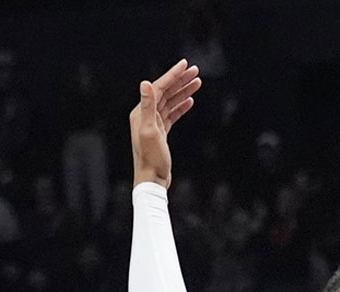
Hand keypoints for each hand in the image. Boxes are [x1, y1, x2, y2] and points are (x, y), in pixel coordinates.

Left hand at [129, 59, 202, 188]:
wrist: (152, 180)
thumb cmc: (151, 159)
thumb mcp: (150, 131)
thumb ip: (147, 106)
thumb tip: (145, 83)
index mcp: (141, 111)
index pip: (159, 87)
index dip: (173, 75)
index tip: (185, 64)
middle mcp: (145, 114)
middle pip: (165, 92)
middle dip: (180, 80)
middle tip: (195, 70)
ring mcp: (154, 123)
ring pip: (170, 102)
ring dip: (183, 91)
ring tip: (198, 82)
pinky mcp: (161, 132)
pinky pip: (172, 114)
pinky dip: (181, 106)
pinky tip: (190, 101)